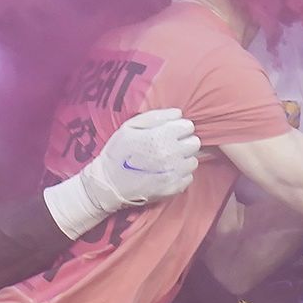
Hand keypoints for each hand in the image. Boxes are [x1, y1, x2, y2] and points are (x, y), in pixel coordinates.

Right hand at [47, 108, 202, 238]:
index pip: (188, 126)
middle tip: (168, 147)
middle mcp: (171, 155)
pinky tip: (165, 173)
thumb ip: (156, 117)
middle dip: (183, 143)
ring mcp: (174, 173)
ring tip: (166, 161)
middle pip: (194, 143)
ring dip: (183, 160)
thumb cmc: (118, 152)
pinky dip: (179, 175)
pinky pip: (188, 177)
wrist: (108, 184)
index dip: (178, 128)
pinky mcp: (174, 188)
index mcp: (161, 136)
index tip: (168, 133)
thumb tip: (179, 114)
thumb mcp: (130, 126)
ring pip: (193, 161)